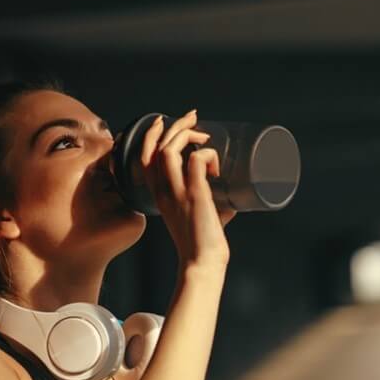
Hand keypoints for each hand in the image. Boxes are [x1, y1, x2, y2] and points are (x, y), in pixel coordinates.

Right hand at [138, 110, 233, 268]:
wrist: (202, 262)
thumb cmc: (205, 243)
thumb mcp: (202, 216)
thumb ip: (213, 202)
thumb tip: (235, 196)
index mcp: (160, 195)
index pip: (144, 157)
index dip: (152, 136)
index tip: (167, 121)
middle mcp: (163, 191)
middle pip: (156, 147)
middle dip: (174, 125)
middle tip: (193, 116)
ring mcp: (177, 192)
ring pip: (169, 149)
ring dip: (186, 134)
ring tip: (204, 133)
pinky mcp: (195, 194)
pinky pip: (197, 160)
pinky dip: (208, 155)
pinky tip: (216, 167)